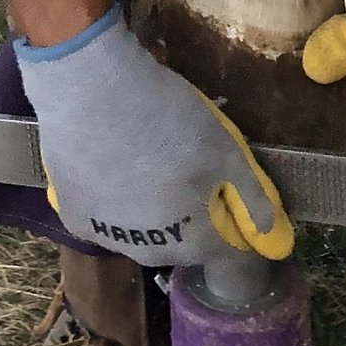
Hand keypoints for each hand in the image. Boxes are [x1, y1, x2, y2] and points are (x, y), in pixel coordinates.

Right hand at [20, 6, 293, 268]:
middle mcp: (152, 255)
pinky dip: (112, 200)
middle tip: (181, 166)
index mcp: (195, 244)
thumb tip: (269, 230)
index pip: (227, 252)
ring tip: (142, 161)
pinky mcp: (75, 219)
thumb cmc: (167, 119)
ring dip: (148, 209)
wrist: (90, 91)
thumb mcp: (225, 150)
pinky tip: (109, 164)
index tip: (222, 191)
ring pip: (140, 231)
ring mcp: (109, 240)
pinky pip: (105, 217)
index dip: (231, 223)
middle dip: (188, 215)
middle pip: (181, 242)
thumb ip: (251, 196)